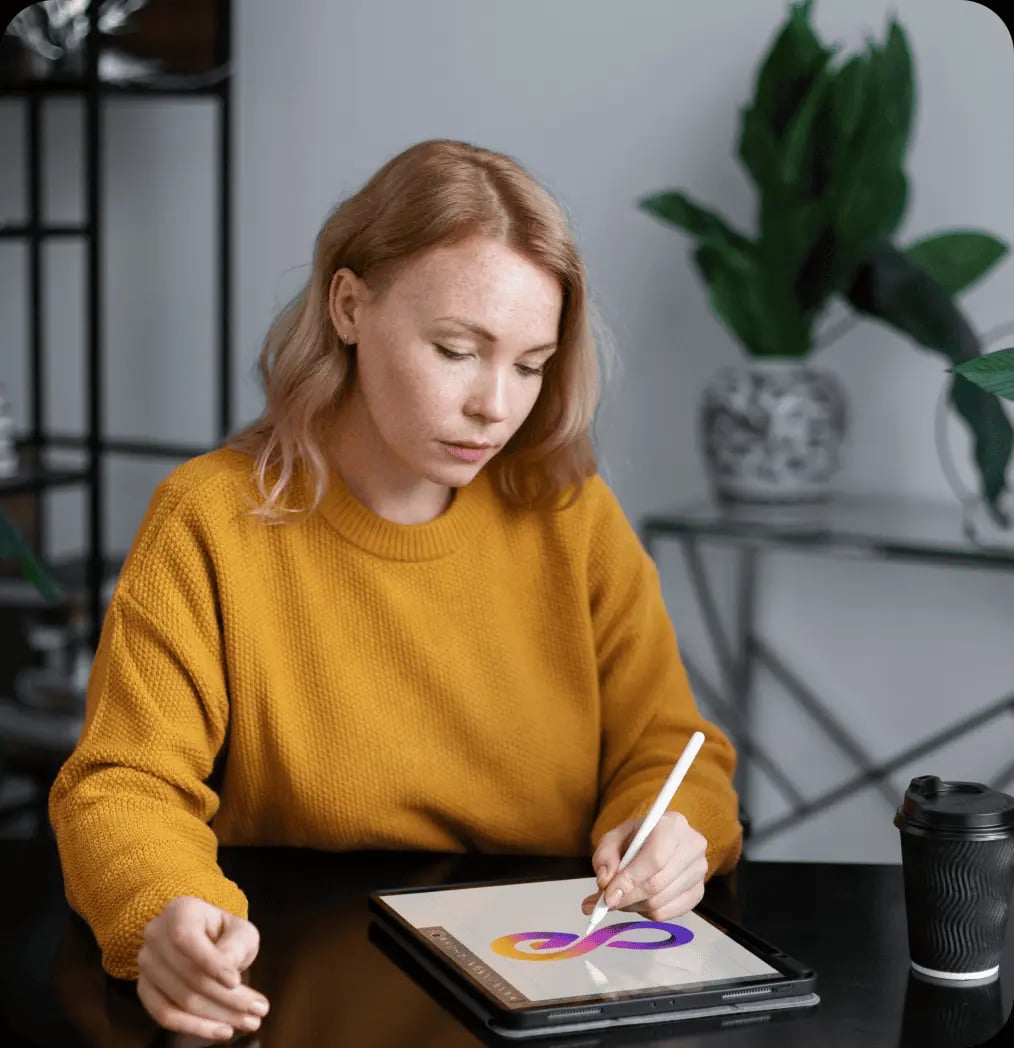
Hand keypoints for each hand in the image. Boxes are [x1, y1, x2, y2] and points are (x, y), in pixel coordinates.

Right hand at [137, 896, 268, 1040]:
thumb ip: (235, 945)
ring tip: (250, 1022)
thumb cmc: (224, 932)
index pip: (186, 939)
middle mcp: (155, 935)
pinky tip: (221, 1030)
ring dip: (217, 1016)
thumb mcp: (239, 929)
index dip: (210, 963)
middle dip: (228, 998)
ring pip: (180, 1000)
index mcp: (179, 911)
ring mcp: (145, 964)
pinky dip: (194, 1027)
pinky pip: (164, 1015)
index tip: (236, 982)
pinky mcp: (144, 989)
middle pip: (189, 976)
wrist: (202, 936)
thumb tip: (229, 974)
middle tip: (260, 1010)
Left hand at [581, 811, 707, 922]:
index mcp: (672, 825)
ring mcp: (699, 871)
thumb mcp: (614, 838)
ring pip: (659, 902)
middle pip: (656, 884)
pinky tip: (638, 899)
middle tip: (606, 902)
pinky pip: (667, 914)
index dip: (629, 880)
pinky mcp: (698, 892)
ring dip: (633, 905)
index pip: (654, 859)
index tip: (608, 896)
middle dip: (627, 898)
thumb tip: (605, 882)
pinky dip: (646, 912)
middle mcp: (692, 847)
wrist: (659, 840)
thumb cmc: (636, 838)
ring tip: (620, 897)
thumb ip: (605, 856)